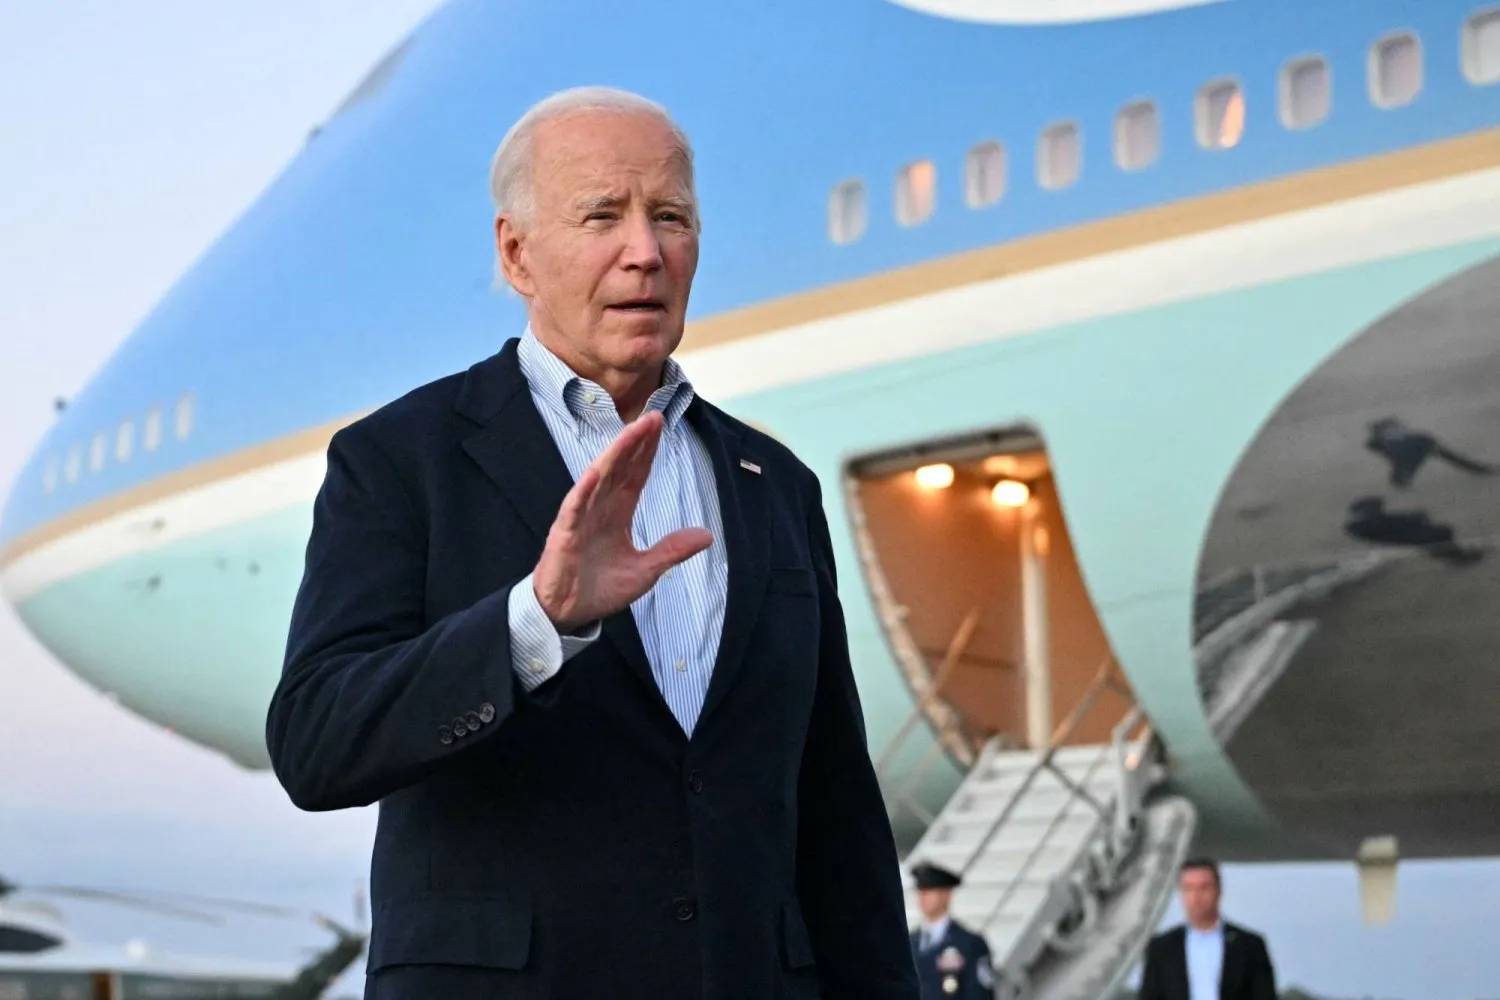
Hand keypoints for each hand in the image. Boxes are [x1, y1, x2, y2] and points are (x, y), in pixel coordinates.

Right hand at [533, 411, 712, 631]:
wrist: (567, 614)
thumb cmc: (600, 589)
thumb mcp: (645, 571)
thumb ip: (672, 551)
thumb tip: (707, 535)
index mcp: (617, 514)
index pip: (635, 475)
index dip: (647, 451)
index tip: (660, 426)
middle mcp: (599, 509)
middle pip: (619, 468)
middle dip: (635, 442)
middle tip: (653, 416)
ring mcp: (580, 519)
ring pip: (598, 479)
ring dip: (614, 455)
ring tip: (630, 432)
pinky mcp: (564, 536)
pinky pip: (573, 509)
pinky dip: (583, 491)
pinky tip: (595, 472)